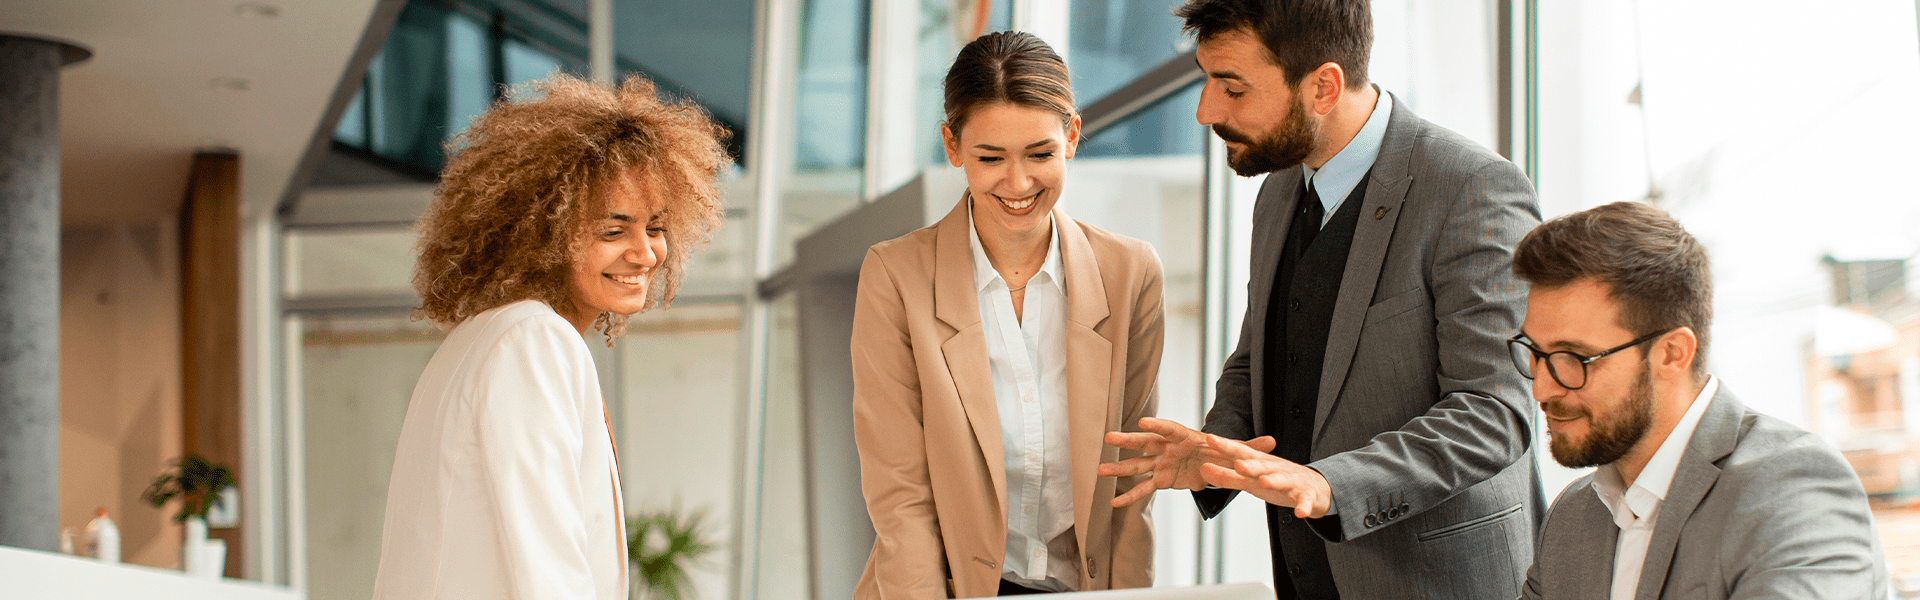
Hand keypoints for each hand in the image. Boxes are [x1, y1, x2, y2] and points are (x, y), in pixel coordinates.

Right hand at [1098, 417, 1276, 507]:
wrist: (1211, 464)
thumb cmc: (1220, 452)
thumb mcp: (1236, 452)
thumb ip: (1250, 448)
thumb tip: (1272, 441)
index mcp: (1185, 437)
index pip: (1170, 429)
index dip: (1158, 425)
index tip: (1143, 421)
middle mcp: (1169, 447)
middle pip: (1146, 443)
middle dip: (1128, 440)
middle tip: (1109, 437)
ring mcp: (1161, 463)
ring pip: (1138, 465)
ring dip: (1120, 468)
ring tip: (1100, 469)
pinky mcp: (1161, 479)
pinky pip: (1144, 489)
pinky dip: (1130, 497)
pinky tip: (1115, 503)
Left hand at [1198, 434, 1331, 518]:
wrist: (1316, 488)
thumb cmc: (1277, 481)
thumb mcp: (1251, 480)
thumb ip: (1227, 476)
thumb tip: (1202, 470)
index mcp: (1261, 463)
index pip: (1241, 452)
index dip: (1226, 446)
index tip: (1209, 438)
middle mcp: (1276, 468)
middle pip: (1262, 465)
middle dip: (1250, 464)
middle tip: (1237, 463)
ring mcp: (1293, 481)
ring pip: (1283, 480)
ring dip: (1274, 480)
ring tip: (1264, 482)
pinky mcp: (1307, 495)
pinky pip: (1305, 501)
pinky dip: (1303, 506)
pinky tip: (1300, 514)